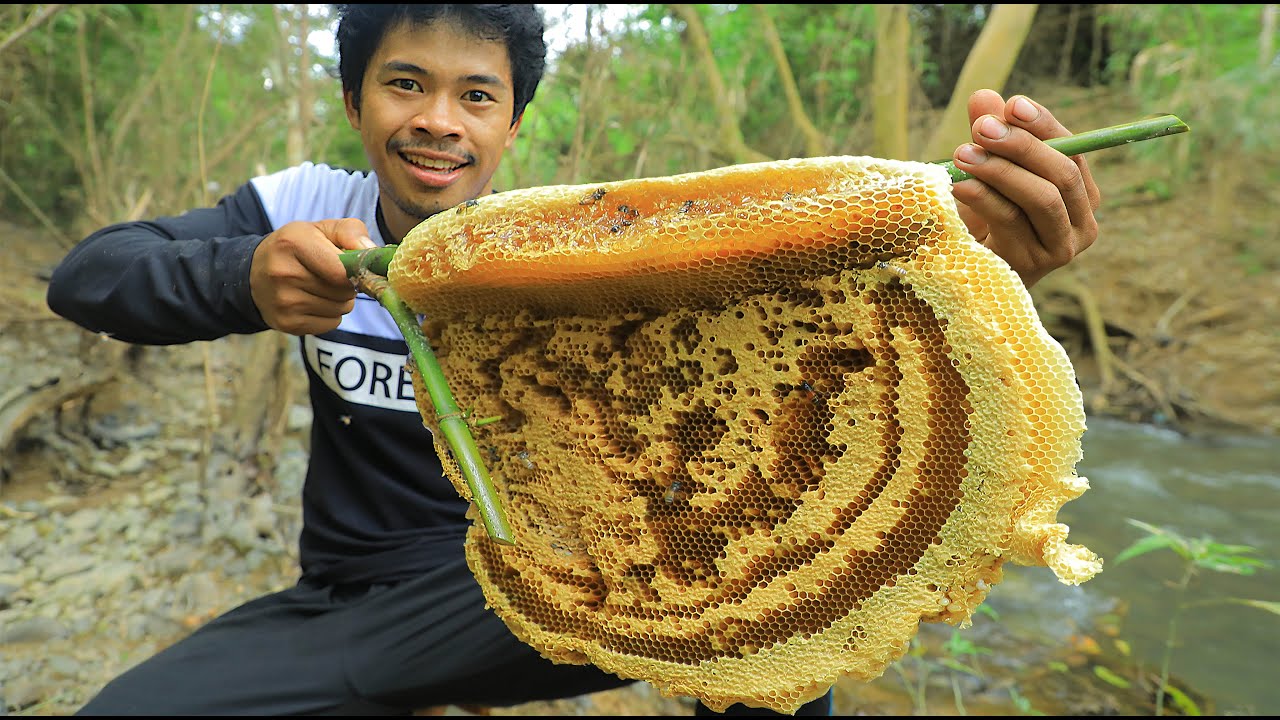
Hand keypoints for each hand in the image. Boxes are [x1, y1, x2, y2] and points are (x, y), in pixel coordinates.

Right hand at [249, 218, 374, 335]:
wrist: (254, 274)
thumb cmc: (297, 248)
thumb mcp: (320, 229)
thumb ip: (351, 232)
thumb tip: (372, 251)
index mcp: (293, 242)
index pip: (342, 270)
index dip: (356, 270)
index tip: (354, 266)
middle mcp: (284, 273)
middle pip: (344, 291)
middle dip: (348, 284)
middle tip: (333, 275)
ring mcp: (283, 301)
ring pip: (341, 309)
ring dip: (341, 300)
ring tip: (322, 287)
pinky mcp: (286, 323)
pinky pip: (332, 324)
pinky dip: (330, 315)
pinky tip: (314, 301)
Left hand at [949, 89, 1101, 287]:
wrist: (972, 277)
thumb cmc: (986, 221)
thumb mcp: (988, 173)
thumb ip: (990, 135)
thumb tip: (984, 95)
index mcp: (1081, 192)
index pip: (1073, 149)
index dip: (1044, 124)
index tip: (1013, 103)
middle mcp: (1082, 220)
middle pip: (1061, 172)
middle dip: (1020, 145)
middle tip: (981, 128)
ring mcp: (1062, 246)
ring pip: (1041, 197)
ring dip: (1000, 170)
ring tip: (963, 155)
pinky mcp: (1035, 264)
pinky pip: (1012, 222)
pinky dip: (985, 199)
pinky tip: (959, 186)